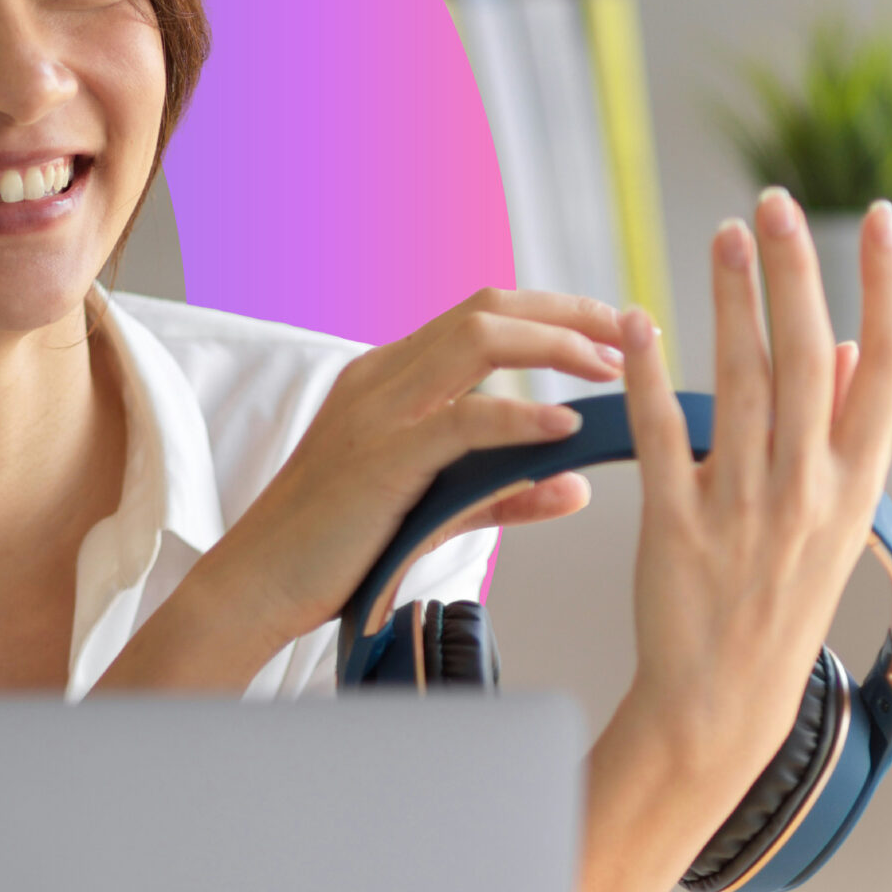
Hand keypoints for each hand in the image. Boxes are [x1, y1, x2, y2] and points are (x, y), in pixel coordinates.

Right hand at [197, 287, 626, 662]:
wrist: (258, 583)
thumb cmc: (336, 550)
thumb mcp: (435, 510)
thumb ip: (506, 492)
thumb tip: (577, 486)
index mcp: (391, 377)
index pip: (484, 315)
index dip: (555, 313)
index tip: (611, 332)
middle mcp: (383, 377)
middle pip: (489, 307)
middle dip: (570, 313)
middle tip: (633, 332)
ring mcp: (378, 411)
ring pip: (477, 339)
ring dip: (556, 343)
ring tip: (611, 368)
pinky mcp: (379, 457)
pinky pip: (460, 419)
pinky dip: (520, 416)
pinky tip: (565, 425)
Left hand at [617, 190, 891, 792]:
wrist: (724, 702)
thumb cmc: (780, 602)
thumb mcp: (837, 521)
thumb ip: (844, 432)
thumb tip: (848, 349)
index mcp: (858, 481)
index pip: (891, 366)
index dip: (889, 287)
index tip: (880, 219)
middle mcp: (810, 489)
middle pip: (808, 356)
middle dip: (795, 269)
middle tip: (775, 200)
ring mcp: (745, 508)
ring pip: (739, 383)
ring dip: (731, 300)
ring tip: (721, 234)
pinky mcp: (677, 528)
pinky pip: (662, 437)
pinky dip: (650, 376)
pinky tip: (638, 321)